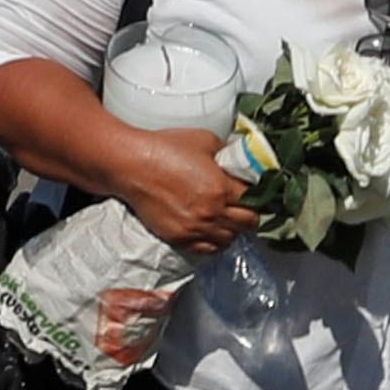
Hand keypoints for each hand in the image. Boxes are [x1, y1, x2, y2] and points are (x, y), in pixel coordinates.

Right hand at [109, 122, 253, 252]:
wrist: (131, 164)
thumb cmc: (164, 148)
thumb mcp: (204, 140)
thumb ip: (226, 154)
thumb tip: (238, 162)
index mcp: (222, 187)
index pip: (256, 202)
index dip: (258, 197)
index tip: (254, 194)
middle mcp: (212, 211)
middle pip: (248, 224)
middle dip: (249, 215)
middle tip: (244, 207)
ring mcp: (195, 227)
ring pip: (230, 240)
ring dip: (232, 230)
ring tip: (227, 220)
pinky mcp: (179, 236)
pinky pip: (207, 249)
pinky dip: (215, 242)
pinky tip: (212, 232)